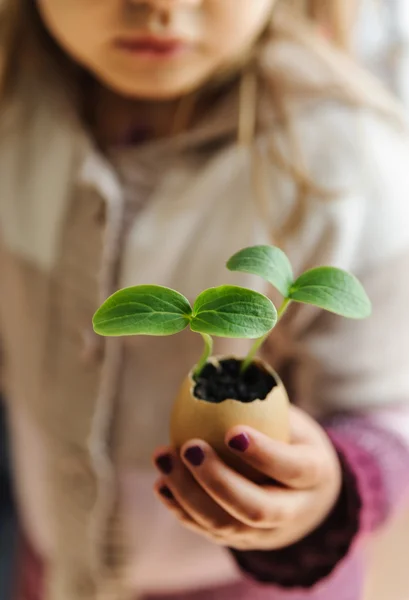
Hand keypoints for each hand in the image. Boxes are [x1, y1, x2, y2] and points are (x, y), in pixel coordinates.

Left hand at [153, 406, 341, 550]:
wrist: (306, 497)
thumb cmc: (294, 443)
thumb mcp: (295, 421)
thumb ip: (266, 402)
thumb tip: (222, 366)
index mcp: (314, 476)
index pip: (292, 469)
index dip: (264, 453)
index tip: (231, 431)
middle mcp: (293, 512)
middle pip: (256, 509)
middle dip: (218, 480)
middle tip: (190, 447)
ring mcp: (264, 534)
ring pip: (225, 525)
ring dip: (188, 493)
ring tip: (163, 458)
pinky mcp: (238, 540)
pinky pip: (206, 530)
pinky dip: (180, 507)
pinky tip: (161, 482)